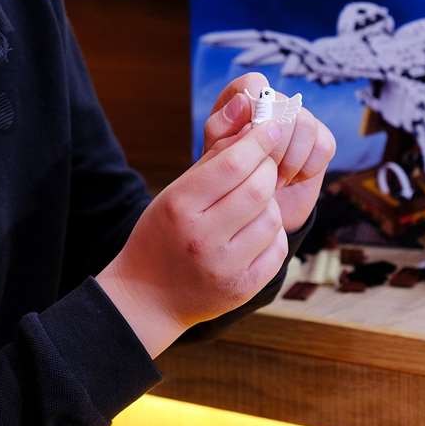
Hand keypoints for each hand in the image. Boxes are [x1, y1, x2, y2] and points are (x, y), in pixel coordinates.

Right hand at [97, 117, 291, 356]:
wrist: (147, 298)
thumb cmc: (163, 234)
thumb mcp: (175, 193)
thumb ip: (213, 161)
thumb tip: (253, 127)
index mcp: (180, 206)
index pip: (233, 164)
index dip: (259, 141)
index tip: (272, 127)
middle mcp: (202, 237)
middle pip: (258, 189)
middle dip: (268, 169)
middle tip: (265, 164)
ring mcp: (224, 267)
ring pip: (272, 218)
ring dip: (270, 203)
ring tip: (254, 203)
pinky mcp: (242, 288)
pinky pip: (277, 248)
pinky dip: (273, 233)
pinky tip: (256, 230)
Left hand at [201, 73, 335, 234]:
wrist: (255, 213)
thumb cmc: (229, 180)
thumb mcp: (215, 157)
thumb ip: (221, 129)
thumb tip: (242, 102)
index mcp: (242, 100)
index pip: (254, 82)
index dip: (254, 108)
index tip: (248, 137)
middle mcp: (274, 104)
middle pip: (284, 105)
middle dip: (272, 145)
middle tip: (259, 171)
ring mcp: (300, 121)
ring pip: (306, 124)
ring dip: (289, 159)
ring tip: (273, 181)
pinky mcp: (321, 141)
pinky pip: (323, 145)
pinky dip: (306, 168)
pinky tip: (291, 180)